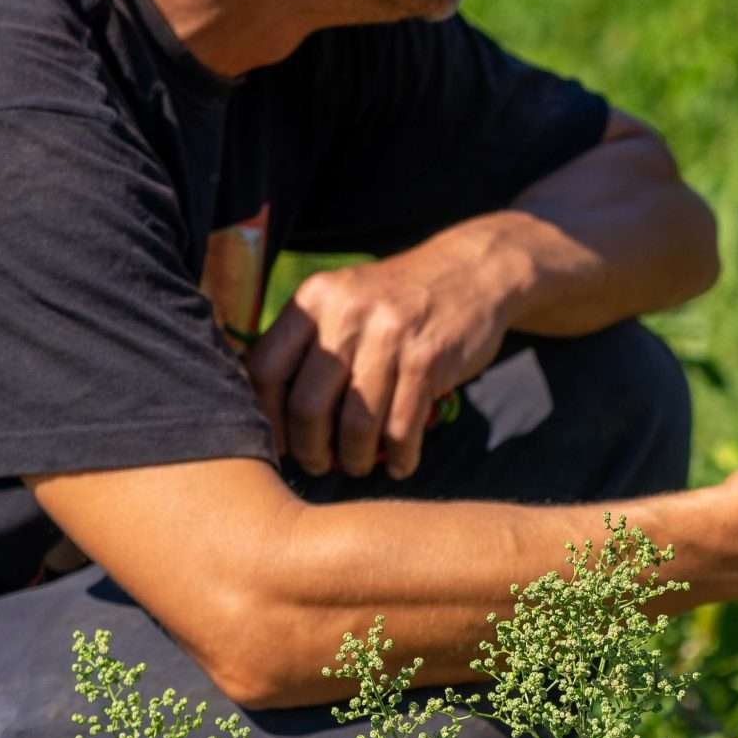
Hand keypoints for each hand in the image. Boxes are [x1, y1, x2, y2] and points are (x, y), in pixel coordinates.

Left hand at [246, 232, 516, 478]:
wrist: (472, 271)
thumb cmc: (398, 300)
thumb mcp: (345, 299)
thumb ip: (308, 340)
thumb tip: (272, 407)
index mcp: (314, 300)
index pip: (266, 368)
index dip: (266, 417)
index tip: (278, 443)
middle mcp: (346, 314)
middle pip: (307, 405)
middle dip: (311, 450)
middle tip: (320, 465)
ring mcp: (388, 337)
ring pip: (356, 424)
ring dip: (355, 459)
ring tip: (358, 466)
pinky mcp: (427, 359)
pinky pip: (402, 427)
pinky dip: (399, 457)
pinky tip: (399, 464)